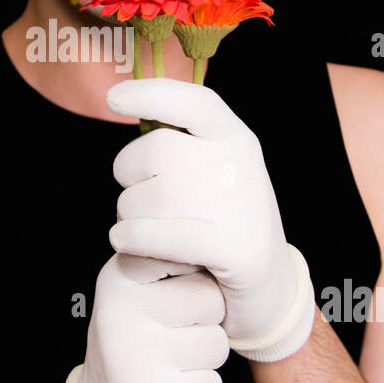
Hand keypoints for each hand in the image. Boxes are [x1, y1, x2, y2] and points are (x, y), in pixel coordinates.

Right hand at [63, 253, 229, 382]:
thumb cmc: (139, 335)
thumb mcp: (139, 288)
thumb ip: (172, 259)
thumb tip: (223, 244)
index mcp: (119, 275)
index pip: (183, 250)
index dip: (199, 270)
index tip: (186, 280)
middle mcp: (119, 309)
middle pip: (211, 298)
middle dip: (208, 320)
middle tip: (177, 331)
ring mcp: (132, 355)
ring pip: (217, 345)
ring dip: (206, 358)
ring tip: (173, 359)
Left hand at [105, 77, 316, 362]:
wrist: (269, 288)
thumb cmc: (226, 223)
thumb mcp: (216, 171)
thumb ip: (182, 142)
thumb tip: (124, 102)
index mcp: (236, 138)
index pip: (193, 101)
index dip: (150, 93)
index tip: (114, 98)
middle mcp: (239, 165)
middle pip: (155, 151)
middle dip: (128, 173)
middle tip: (133, 194)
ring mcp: (238, 205)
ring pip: (146, 197)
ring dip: (127, 214)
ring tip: (137, 226)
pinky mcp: (230, 248)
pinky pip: (152, 234)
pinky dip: (129, 239)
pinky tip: (127, 243)